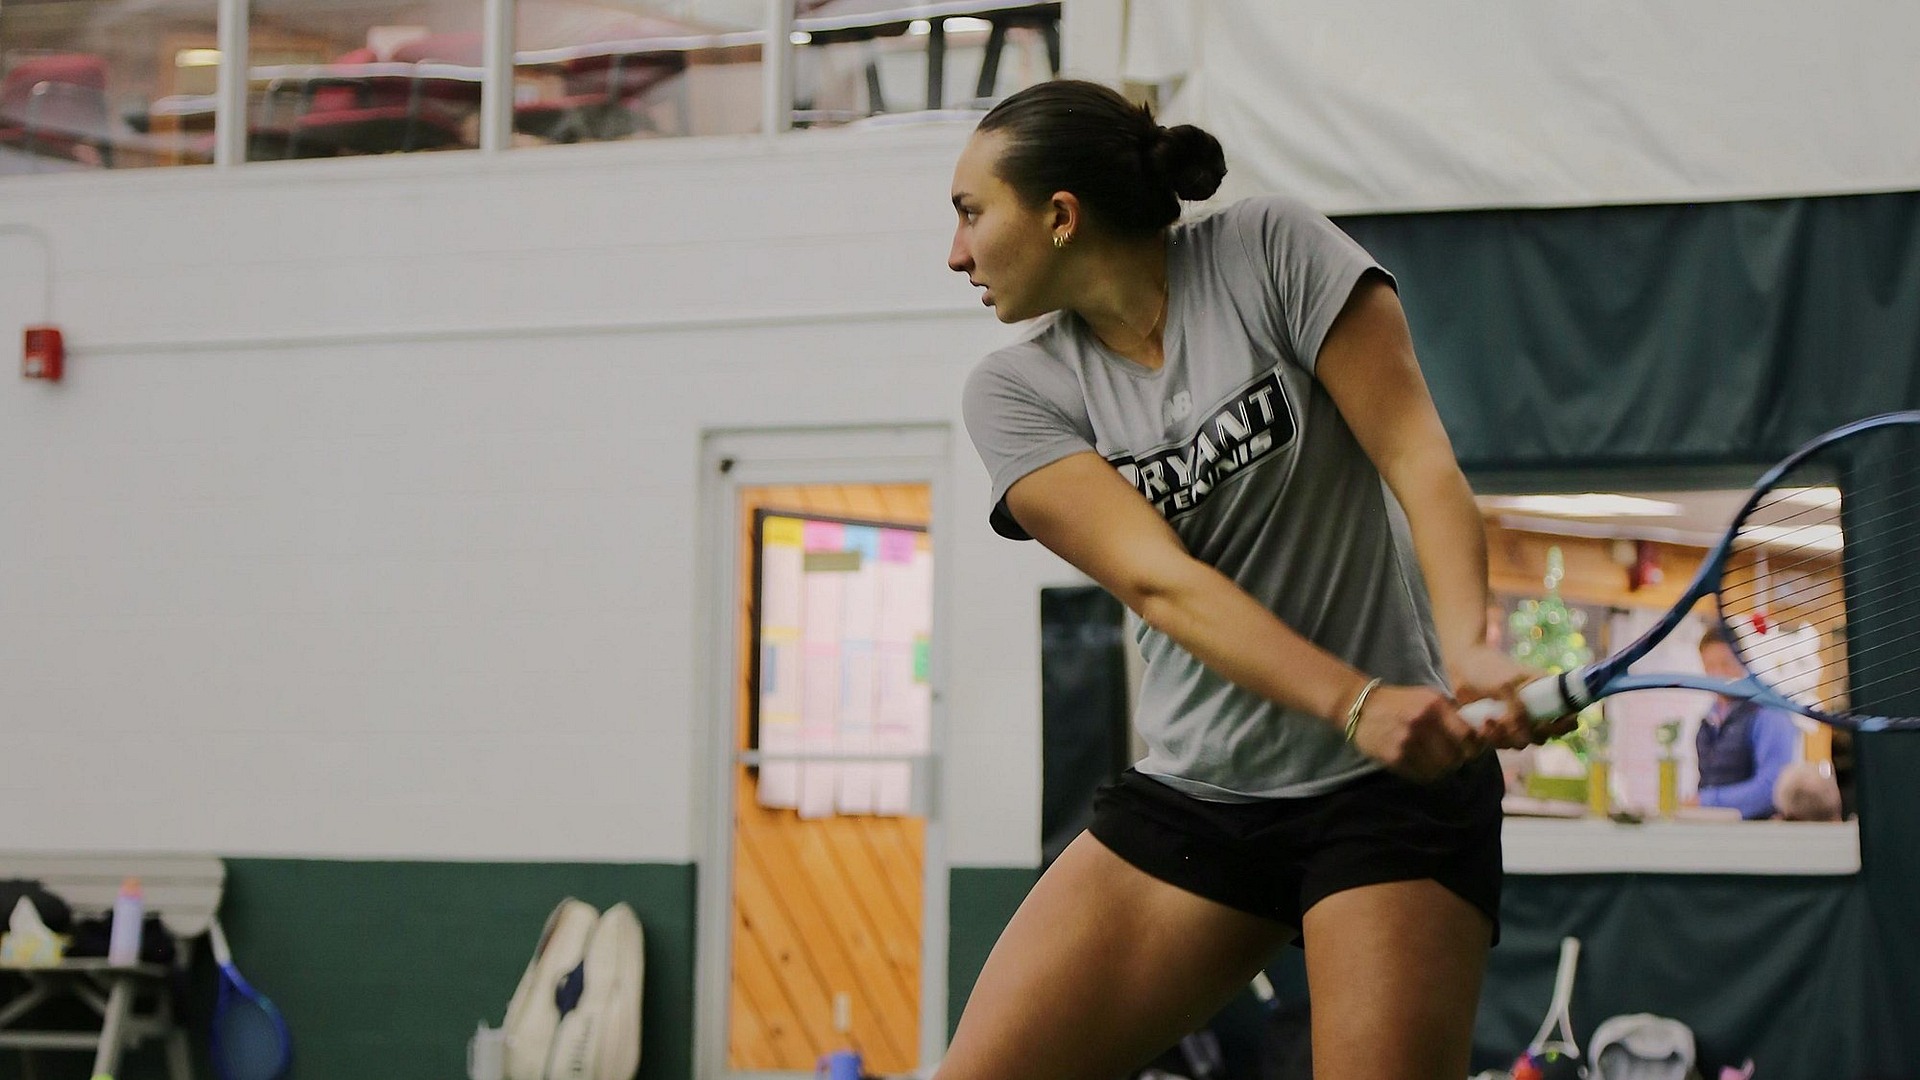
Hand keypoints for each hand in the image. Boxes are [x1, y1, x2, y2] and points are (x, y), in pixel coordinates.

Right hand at [1347, 684, 1482, 781]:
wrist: (1361, 706)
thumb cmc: (1399, 702)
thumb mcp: (1428, 697)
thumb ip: (1451, 713)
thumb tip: (1477, 735)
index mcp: (1435, 706)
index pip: (1469, 736)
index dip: (1474, 746)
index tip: (1469, 748)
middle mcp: (1423, 723)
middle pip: (1456, 757)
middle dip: (1457, 760)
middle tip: (1451, 757)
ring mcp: (1408, 741)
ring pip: (1440, 770)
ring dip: (1441, 769)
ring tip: (1434, 762)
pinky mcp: (1395, 756)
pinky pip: (1422, 775)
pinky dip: (1426, 773)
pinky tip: (1420, 764)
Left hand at [1449, 642, 1578, 749]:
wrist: (1462, 665)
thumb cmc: (1488, 668)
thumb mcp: (1505, 685)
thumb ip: (1515, 707)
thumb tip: (1522, 731)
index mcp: (1546, 693)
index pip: (1567, 715)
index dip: (1565, 725)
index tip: (1553, 724)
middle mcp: (1535, 711)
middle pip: (1545, 736)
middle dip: (1531, 735)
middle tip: (1516, 725)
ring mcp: (1517, 721)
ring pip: (1522, 743)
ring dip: (1507, 738)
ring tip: (1490, 720)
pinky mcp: (1499, 728)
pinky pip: (1503, 743)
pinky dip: (1494, 739)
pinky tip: (1482, 726)